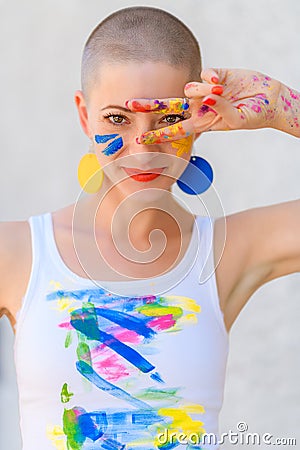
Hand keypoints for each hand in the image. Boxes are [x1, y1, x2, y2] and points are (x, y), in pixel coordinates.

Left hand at [126, 68, 298, 142]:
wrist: (269, 99)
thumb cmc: (254, 115)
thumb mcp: (237, 120)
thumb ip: (221, 110)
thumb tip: (208, 98)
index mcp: (202, 122)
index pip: (175, 129)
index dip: (158, 134)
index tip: (141, 140)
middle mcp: (199, 107)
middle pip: (168, 106)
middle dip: (149, 106)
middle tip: (130, 104)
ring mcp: (204, 91)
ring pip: (190, 88)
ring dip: (203, 91)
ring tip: (222, 92)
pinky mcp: (213, 75)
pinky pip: (205, 74)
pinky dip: (212, 77)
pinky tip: (222, 82)